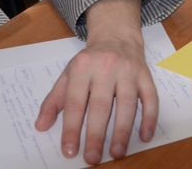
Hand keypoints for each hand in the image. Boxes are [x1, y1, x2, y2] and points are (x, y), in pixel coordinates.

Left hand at [35, 0, 154, 164]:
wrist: (116, 35)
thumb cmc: (90, 61)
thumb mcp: (68, 75)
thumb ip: (54, 101)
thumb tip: (41, 126)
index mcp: (82, 68)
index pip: (75, 102)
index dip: (71, 128)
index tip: (70, 151)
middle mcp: (106, 67)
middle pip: (101, 105)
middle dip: (96, 135)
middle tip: (93, 158)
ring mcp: (128, 71)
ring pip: (127, 104)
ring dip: (123, 131)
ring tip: (118, 152)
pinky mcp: (146, 75)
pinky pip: (151, 98)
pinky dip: (150, 118)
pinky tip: (145, 136)